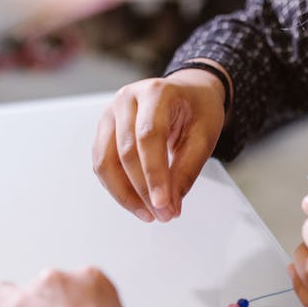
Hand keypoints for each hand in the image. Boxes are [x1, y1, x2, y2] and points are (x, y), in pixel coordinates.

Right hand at [92, 68, 225, 222]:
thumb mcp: (204, 137)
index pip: (148, 136)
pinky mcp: (104, 131)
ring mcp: (110, 114)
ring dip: (125, 194)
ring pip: (106, 161)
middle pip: (125, 151)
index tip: (163, 204)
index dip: (154, 174)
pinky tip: (136, 202)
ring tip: (148, 213)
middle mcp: (127, 99)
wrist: (188, 94)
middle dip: (143, 190)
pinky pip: (103, 165)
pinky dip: (118, 188)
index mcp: (156, 92)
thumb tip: (169, 205)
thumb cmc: (197, 110)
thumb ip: (186, 170)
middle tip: (163, 214)